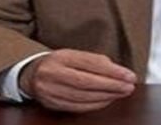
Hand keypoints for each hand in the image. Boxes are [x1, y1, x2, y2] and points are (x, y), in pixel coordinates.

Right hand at [18, 49, 136, 112]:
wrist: (31, 75)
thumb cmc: (58, 63)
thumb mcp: (73, 54)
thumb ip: (93, 60)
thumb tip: (117, 71)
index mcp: (61, 57)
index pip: (90, 64)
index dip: (112, 71)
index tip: (129, 75)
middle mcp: (53, 73)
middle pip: (87, 82)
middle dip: (112, 85)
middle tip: (129, 86)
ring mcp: (51, 90)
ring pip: (83, 96)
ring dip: (107, 96)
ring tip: (122, 92)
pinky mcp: (52, 104)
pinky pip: (78, 107)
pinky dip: (96, 105)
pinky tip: (108, 100)